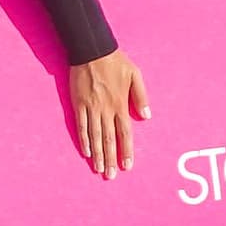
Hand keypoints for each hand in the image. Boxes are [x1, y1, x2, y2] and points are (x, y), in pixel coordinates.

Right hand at [70, 50, 149, 176]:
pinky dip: (84, 140)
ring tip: (99, 169)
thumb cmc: (115, 61)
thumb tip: (146, 116)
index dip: (126, 150)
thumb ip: (141, 96)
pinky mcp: (78, 104)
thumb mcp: (135, 75)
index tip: (127, 165)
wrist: (91, 50)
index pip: (125, 133)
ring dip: (98, 154)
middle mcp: (106, 109)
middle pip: (109, 139)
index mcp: (121, 103)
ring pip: (95, 136)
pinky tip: (86, 152)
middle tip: (111, 176)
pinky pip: (81, 126)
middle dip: (111, 159)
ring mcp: (91, 108)